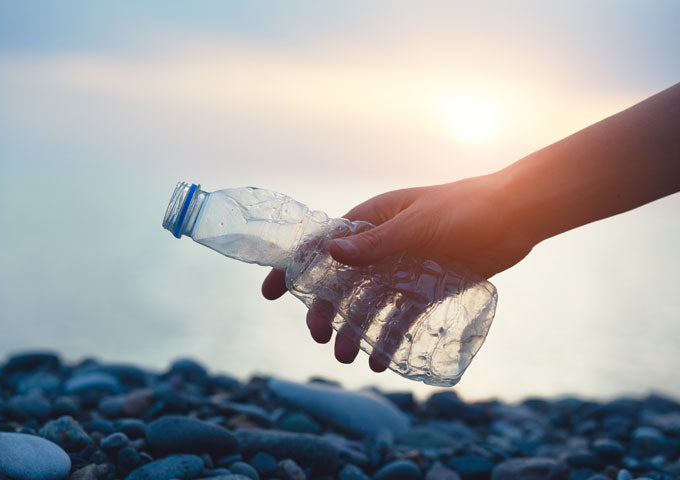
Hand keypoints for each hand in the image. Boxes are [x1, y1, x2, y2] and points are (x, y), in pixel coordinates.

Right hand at [262, 173, 536, 371]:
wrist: (515, 216)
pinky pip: (400, 318)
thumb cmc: (466, 208)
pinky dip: (388, 338)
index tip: (268, 292)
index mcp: (370, 221)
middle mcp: (380, 248)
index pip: (321, 245)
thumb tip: (331, 253)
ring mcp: (402, 271)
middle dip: (324, 310)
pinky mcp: (425, 290)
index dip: (292, 268)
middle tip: (320, 338)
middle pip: (340, 283)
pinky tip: (380, 359)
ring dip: (354, 331)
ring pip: (367, 306)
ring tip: (348, 358)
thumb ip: (377, 242)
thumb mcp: (420, 223)